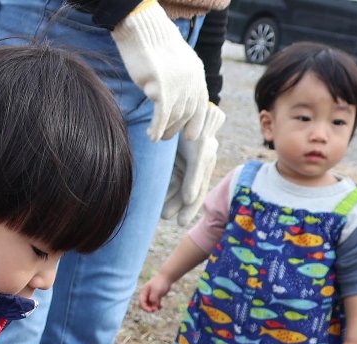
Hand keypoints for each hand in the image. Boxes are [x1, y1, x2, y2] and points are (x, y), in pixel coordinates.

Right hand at [111, 1, 214, 141]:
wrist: (143, 31)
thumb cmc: (153, 45)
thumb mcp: (174, 61)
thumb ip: (180, 77)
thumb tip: (175, 94)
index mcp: (197, 72)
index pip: (200, 102)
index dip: (196, 121)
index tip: (190, 135)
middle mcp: (191, 80)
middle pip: (187, 112)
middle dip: (177, 128)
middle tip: (166, 137)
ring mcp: (178, 85)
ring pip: (174, 116)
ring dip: (165, 130)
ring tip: (156, 136)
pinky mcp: (163, 89)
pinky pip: (162, 116)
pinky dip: (157, 128)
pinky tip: (151, 135)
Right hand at [138, 273, 174, 312]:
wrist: (167, 277)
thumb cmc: (160, 283)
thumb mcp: (156, 290)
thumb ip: (153, 298)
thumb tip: (153, 305)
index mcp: (144, 292)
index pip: (142, 302)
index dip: (145, 307)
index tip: (150, 310)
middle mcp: (147, 294)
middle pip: (146, 304)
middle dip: (150, 308)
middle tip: (156, 309)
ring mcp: (152, 296)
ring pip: (151, 305)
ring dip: (154, 308)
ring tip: (160, 307)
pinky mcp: (157, 296)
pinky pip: (156, 304)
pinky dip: (158, 306)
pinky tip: (162, 306)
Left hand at [160, 104, 223, 224]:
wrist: (187, 107)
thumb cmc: (197, 129)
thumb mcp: (199, 153)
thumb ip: (194, 177)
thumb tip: (188, 200)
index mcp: (205, 165)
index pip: (197, 192)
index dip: (190, 209)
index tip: (180, 224)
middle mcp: (194, 165)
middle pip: (184, 191)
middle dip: (175, 204)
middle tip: (163, 216)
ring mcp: (182, 160)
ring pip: (173, 184)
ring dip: (166, 197)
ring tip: (156, 210)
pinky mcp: (170, 156)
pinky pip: (165, 175)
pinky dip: (160, 185)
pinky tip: (151, 194)